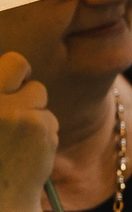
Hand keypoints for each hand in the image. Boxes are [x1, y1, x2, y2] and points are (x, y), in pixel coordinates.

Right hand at [0, 53, 59, 205]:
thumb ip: (0, 99)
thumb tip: (17, 72)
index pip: (8, 62)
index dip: (11, 72)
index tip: (11, 85)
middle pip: (19, 63)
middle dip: (24, 76)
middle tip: (23, 98)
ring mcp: (12, 110)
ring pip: (38, 93)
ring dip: (34, 110)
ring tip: (19, 136)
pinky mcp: (37, 124)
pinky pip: (48, 117)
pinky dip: (44, 131)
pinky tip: (29, 149)